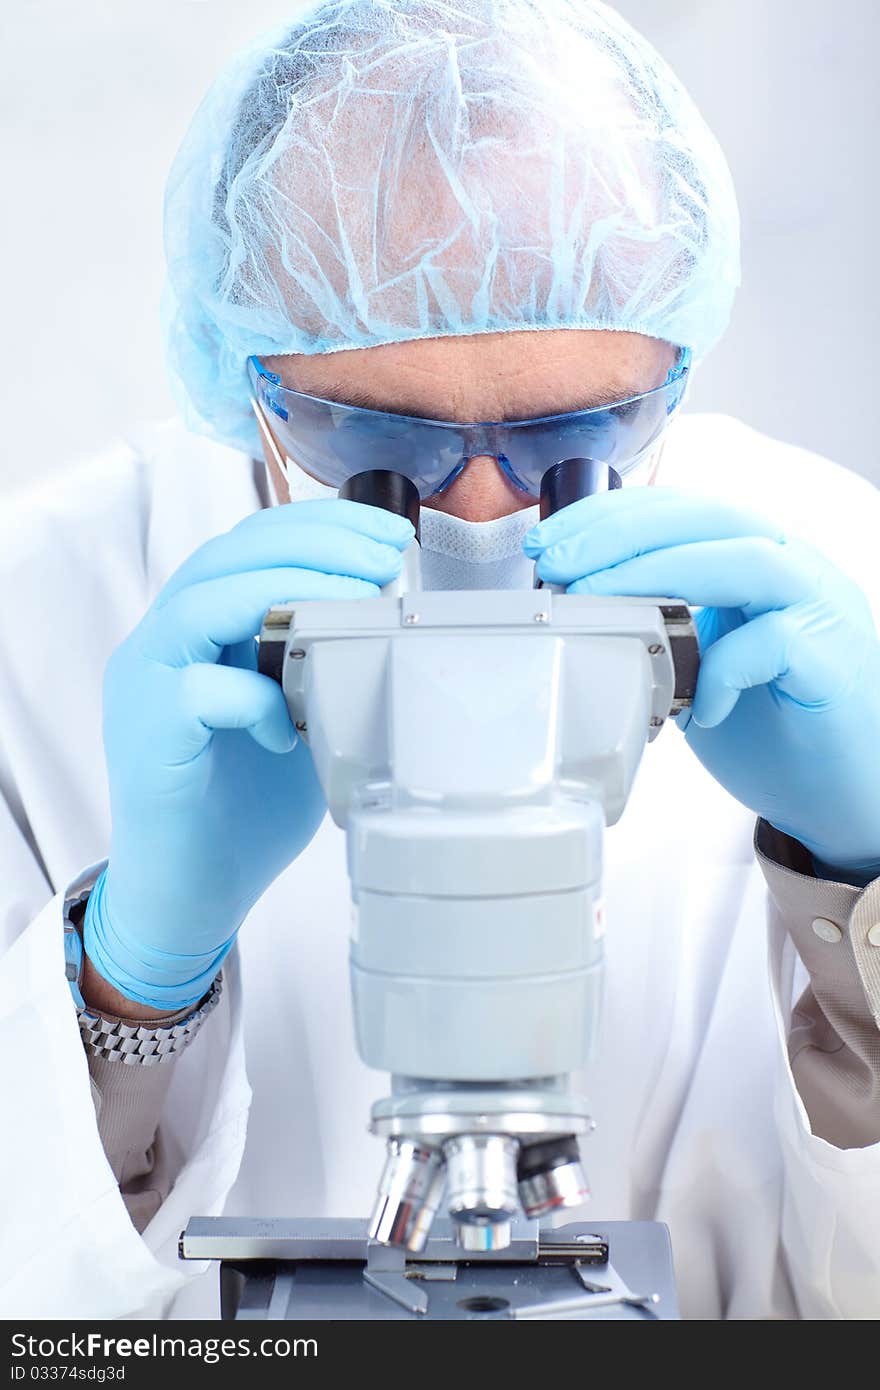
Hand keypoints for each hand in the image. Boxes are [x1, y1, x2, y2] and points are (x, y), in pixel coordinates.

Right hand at [84, 499, 413, 1009]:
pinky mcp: (147, 734)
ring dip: (289, 591)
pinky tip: (292, 730)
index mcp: (199, 625)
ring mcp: (145, 684)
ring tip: (358, 603)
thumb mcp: (302, 713)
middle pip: (226, 555)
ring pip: (203, 602)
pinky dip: (255, 699)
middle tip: (385, 558)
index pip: (250, 542)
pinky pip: (199, 692)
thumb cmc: (249, 802)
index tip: (390, 534)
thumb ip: (324, 662)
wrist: (193, 893)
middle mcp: (162, 641)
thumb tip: (398, 618)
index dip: (319, 524)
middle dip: (315, 542)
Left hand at [525, 488, 879, 879]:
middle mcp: (794, 569)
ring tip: (596, 602)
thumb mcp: (697, 659)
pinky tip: (693, 707)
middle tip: (555, 561)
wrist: (841, 791)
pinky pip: (777, 642)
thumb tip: (576, 605)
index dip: (612, 514)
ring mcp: (821, 609)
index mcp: (755, 557)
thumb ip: (659, 622)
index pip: (683, 508)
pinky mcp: (834, 662)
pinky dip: (724, 669)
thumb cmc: (768, 724)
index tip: (548, 540)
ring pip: (748, 559)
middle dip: (621, 532)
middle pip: (711, 516)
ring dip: (661, 573)